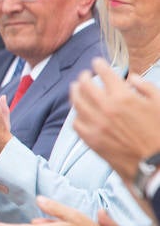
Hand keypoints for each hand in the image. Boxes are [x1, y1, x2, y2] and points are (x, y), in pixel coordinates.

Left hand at [71, 58, 159, 181]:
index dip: (99, 65)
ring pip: (77, 103)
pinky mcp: (91, 140)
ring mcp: (96, 125)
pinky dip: (77, 115)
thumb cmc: (159, 132)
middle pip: (85, 86)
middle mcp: (106, 109)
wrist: (154, 163)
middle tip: (84, 75)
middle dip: (84, 77)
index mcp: (124, 97)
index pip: (105, 74)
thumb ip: (145, 87)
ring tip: (75, 89)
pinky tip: (79, 112)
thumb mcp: (159, 103)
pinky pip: (76, 124)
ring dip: (75, 93)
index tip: (97, 62)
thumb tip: (130, 78)